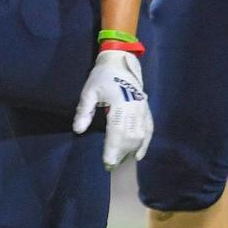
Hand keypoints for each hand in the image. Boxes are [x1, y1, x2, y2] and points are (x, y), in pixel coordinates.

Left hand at [72, 50, 153, 169]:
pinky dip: (145, 144)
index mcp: (120, 102)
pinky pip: (149, 129)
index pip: (117, 131)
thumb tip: (78, 130)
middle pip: (130, 137)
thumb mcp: (89, 91)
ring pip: (140, 136)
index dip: (113, 149)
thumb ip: (84, 111)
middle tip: (110, 164)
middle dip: (120, 153)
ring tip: (120, 160)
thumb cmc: (102, 77)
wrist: (120, 62)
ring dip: (130, 150)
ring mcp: (142, 108)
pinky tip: (138, 155)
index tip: (107, 163)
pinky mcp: (146, 109)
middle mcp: (134, 107)